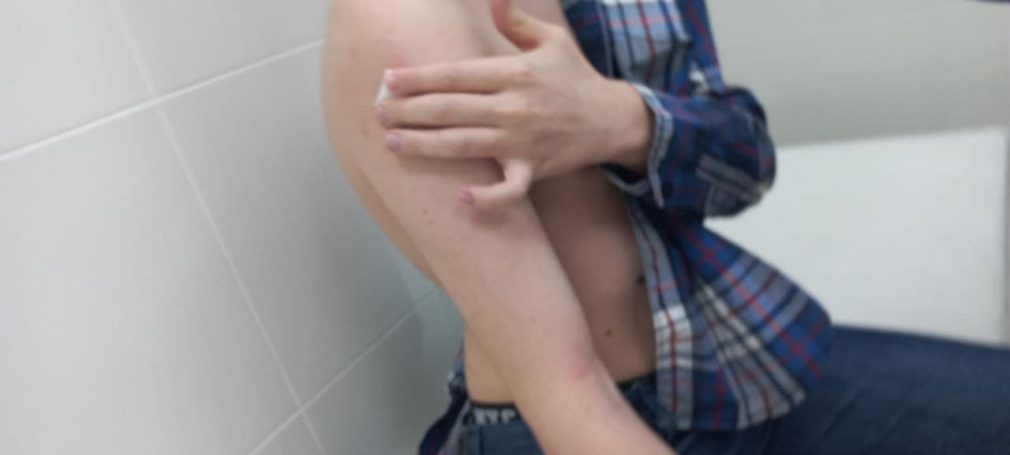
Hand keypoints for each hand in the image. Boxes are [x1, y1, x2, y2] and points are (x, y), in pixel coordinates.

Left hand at [374, 0, 650, 209]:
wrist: (612, 118)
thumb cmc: (574, 77)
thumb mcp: (552, 40)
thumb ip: (516, 20)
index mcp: (514, 73)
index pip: (456, 75)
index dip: (419, 78)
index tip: (388, 80)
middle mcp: (514, 107)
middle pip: (451, 109)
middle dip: (409, 111)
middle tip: (377, 112)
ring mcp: (522, 140)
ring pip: (464, 145)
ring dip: (425, 145)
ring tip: (392, 142)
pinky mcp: (533, 169)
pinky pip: (509, 189)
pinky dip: (488, 197)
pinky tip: (461, 197)